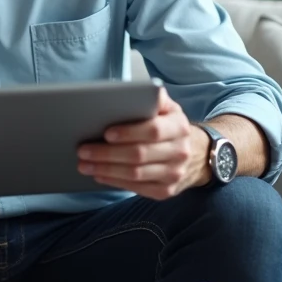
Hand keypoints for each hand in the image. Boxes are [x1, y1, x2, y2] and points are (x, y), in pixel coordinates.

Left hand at [77, 88, 208, 199]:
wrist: (198, 154)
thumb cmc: (171, 127)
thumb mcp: (169, 108)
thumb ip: (154, 98)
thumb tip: (137, 90)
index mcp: (179, 126)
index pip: (153, 130)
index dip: (128, 133)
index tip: (106, 133)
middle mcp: (180, 152)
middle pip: (139, 155)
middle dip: (106, 154)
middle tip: (83, 150)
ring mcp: (174, 174)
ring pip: (135, 174)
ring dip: (106, 170)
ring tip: (84, 164)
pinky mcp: (167, 191)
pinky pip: (138, 189)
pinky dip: (115, 182)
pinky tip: (99, 175)